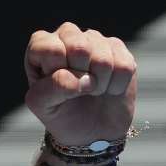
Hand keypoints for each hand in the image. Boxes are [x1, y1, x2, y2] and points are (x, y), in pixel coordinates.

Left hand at [24, 22, 136, 146]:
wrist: (90, 128)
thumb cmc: (60, 113)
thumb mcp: (43, 106)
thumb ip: (50, 89)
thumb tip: (79, 78)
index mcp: (41, 47)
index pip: (48, 46)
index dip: (55, 69)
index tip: (55, 85)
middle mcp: (67, 36)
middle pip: (79, 46)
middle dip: (79, 76)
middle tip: (76, 89)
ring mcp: (95, 40)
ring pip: (103, 58)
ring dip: (98, 84)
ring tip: (91, 90)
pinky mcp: (119, 48)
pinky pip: (124, 66)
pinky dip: (115, 86)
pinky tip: (108, 88)